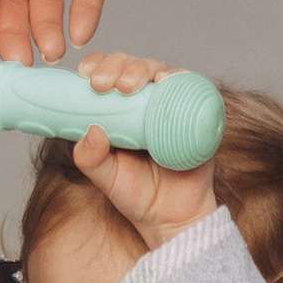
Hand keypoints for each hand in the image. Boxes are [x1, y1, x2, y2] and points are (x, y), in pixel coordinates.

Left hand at [68, 53, 219, 258]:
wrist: (172, 218)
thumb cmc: (136, 195)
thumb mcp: (106, 178)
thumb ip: (90, 158)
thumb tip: (90, 129)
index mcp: (119, 110)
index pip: (107, 74)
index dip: (97, 65)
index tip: (85, 74)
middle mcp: (145, 101)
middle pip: (131, 65)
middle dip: (116, 65)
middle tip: (104, 83)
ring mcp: (172, 105)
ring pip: (159, 70)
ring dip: (142, 68)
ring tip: (128, 85)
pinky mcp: (197, 112)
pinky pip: (192, 87)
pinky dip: (180, 77)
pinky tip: (165, 79)